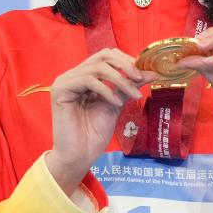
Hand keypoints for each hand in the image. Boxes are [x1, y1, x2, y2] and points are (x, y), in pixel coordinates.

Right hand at [46, 48, 156, 195]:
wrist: (79, 157)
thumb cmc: (94, 133)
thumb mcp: (117, 104)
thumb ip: (129, 86)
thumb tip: (152, 72)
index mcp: (85, 76)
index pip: (107, 56)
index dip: (126, 60)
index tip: (143, 73)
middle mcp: (74, 74)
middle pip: (102, 55)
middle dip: (125, 65)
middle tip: (139, 78)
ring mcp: (65, 81)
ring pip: (98, 67)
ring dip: (120, 80)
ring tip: (134, 94)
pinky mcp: (60, 89)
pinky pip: (88, 80)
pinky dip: (107, 90)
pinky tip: (116, 102)